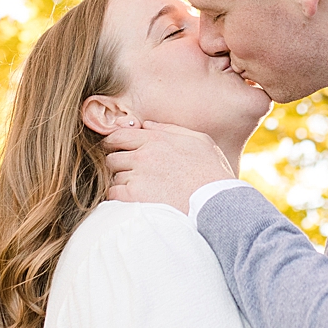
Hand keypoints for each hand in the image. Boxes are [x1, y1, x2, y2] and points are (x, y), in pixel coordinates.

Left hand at [101, 122, 236, 211]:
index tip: (116, 150)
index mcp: (157, 140)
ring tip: (140, 191)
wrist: (215, 202)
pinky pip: (113, 194)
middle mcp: (143, 156)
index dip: (114, 143)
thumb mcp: (199, 141)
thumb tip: (147, 125)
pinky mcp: (133, 197)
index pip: (120, 136)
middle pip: (112, 158)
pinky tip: (134, 201)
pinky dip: (119, 198)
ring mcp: (137, 177)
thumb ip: (171, 129)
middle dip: (119, 165)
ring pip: (114, 177)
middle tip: (131, 175)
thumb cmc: (212, 172)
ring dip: (123, 184)